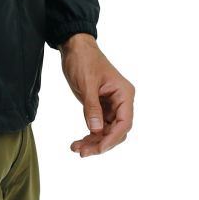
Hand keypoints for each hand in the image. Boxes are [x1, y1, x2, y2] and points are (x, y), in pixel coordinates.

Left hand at [58, 33, 134, 156]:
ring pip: (107, 131)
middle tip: (83, 152)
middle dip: (101, 143)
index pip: (124, 122)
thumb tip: (97, 130)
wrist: (74, 47)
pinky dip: (90, 134)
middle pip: (116, 130)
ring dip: (93, 142)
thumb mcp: (86, 84)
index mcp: (124, 94)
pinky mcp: (101, 106)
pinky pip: (99, 126)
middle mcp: (121, 101)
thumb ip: (92, 108)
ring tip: (76, 148)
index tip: (99, 149)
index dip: (112, 138)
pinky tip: (78, 142)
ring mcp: (111, 105)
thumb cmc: (83, 59)